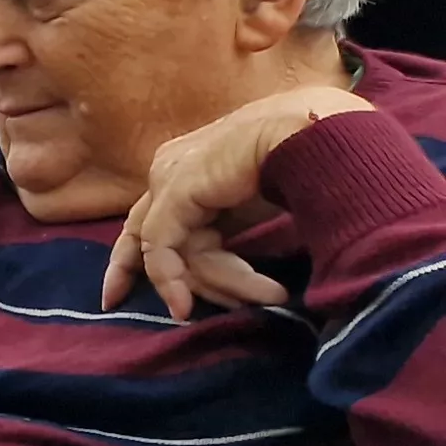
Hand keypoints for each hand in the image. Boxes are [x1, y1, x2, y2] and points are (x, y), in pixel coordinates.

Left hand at [106, 85, 372, 317]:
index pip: (153, 218)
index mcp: (193, 166)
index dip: (139, 259)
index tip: (123, 296)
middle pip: (147, 236)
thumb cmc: (310, 160)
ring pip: (174, 251)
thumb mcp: (261, 203)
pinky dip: (173, 280)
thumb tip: (238, 272)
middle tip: (182, 312)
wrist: (322, 133)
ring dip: (225, 282)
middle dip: (164, 279)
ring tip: (272, 295)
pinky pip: (161, 249)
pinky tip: (186, 307)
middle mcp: (172, 168)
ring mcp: (170, 177)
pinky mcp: (175, 191)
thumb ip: (235, 228)